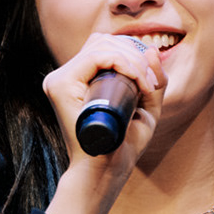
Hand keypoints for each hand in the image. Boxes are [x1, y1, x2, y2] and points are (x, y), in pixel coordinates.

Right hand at [39, 33, 164, 213]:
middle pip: (103, 41)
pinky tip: (137, 80)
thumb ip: (153, 82)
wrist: (106, 171)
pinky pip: (95, 56)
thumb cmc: (123, 145)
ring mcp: (60, 79)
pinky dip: (122, 62)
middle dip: (135, 55)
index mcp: (80, 79)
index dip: (132, 53)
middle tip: (150, 85)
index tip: (150, 82)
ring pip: (101, 45)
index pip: (104, 46)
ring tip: (145, 86)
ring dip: (132, 60)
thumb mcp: (147, 108)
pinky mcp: (60, 85)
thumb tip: (152, 49)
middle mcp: (66, 76)